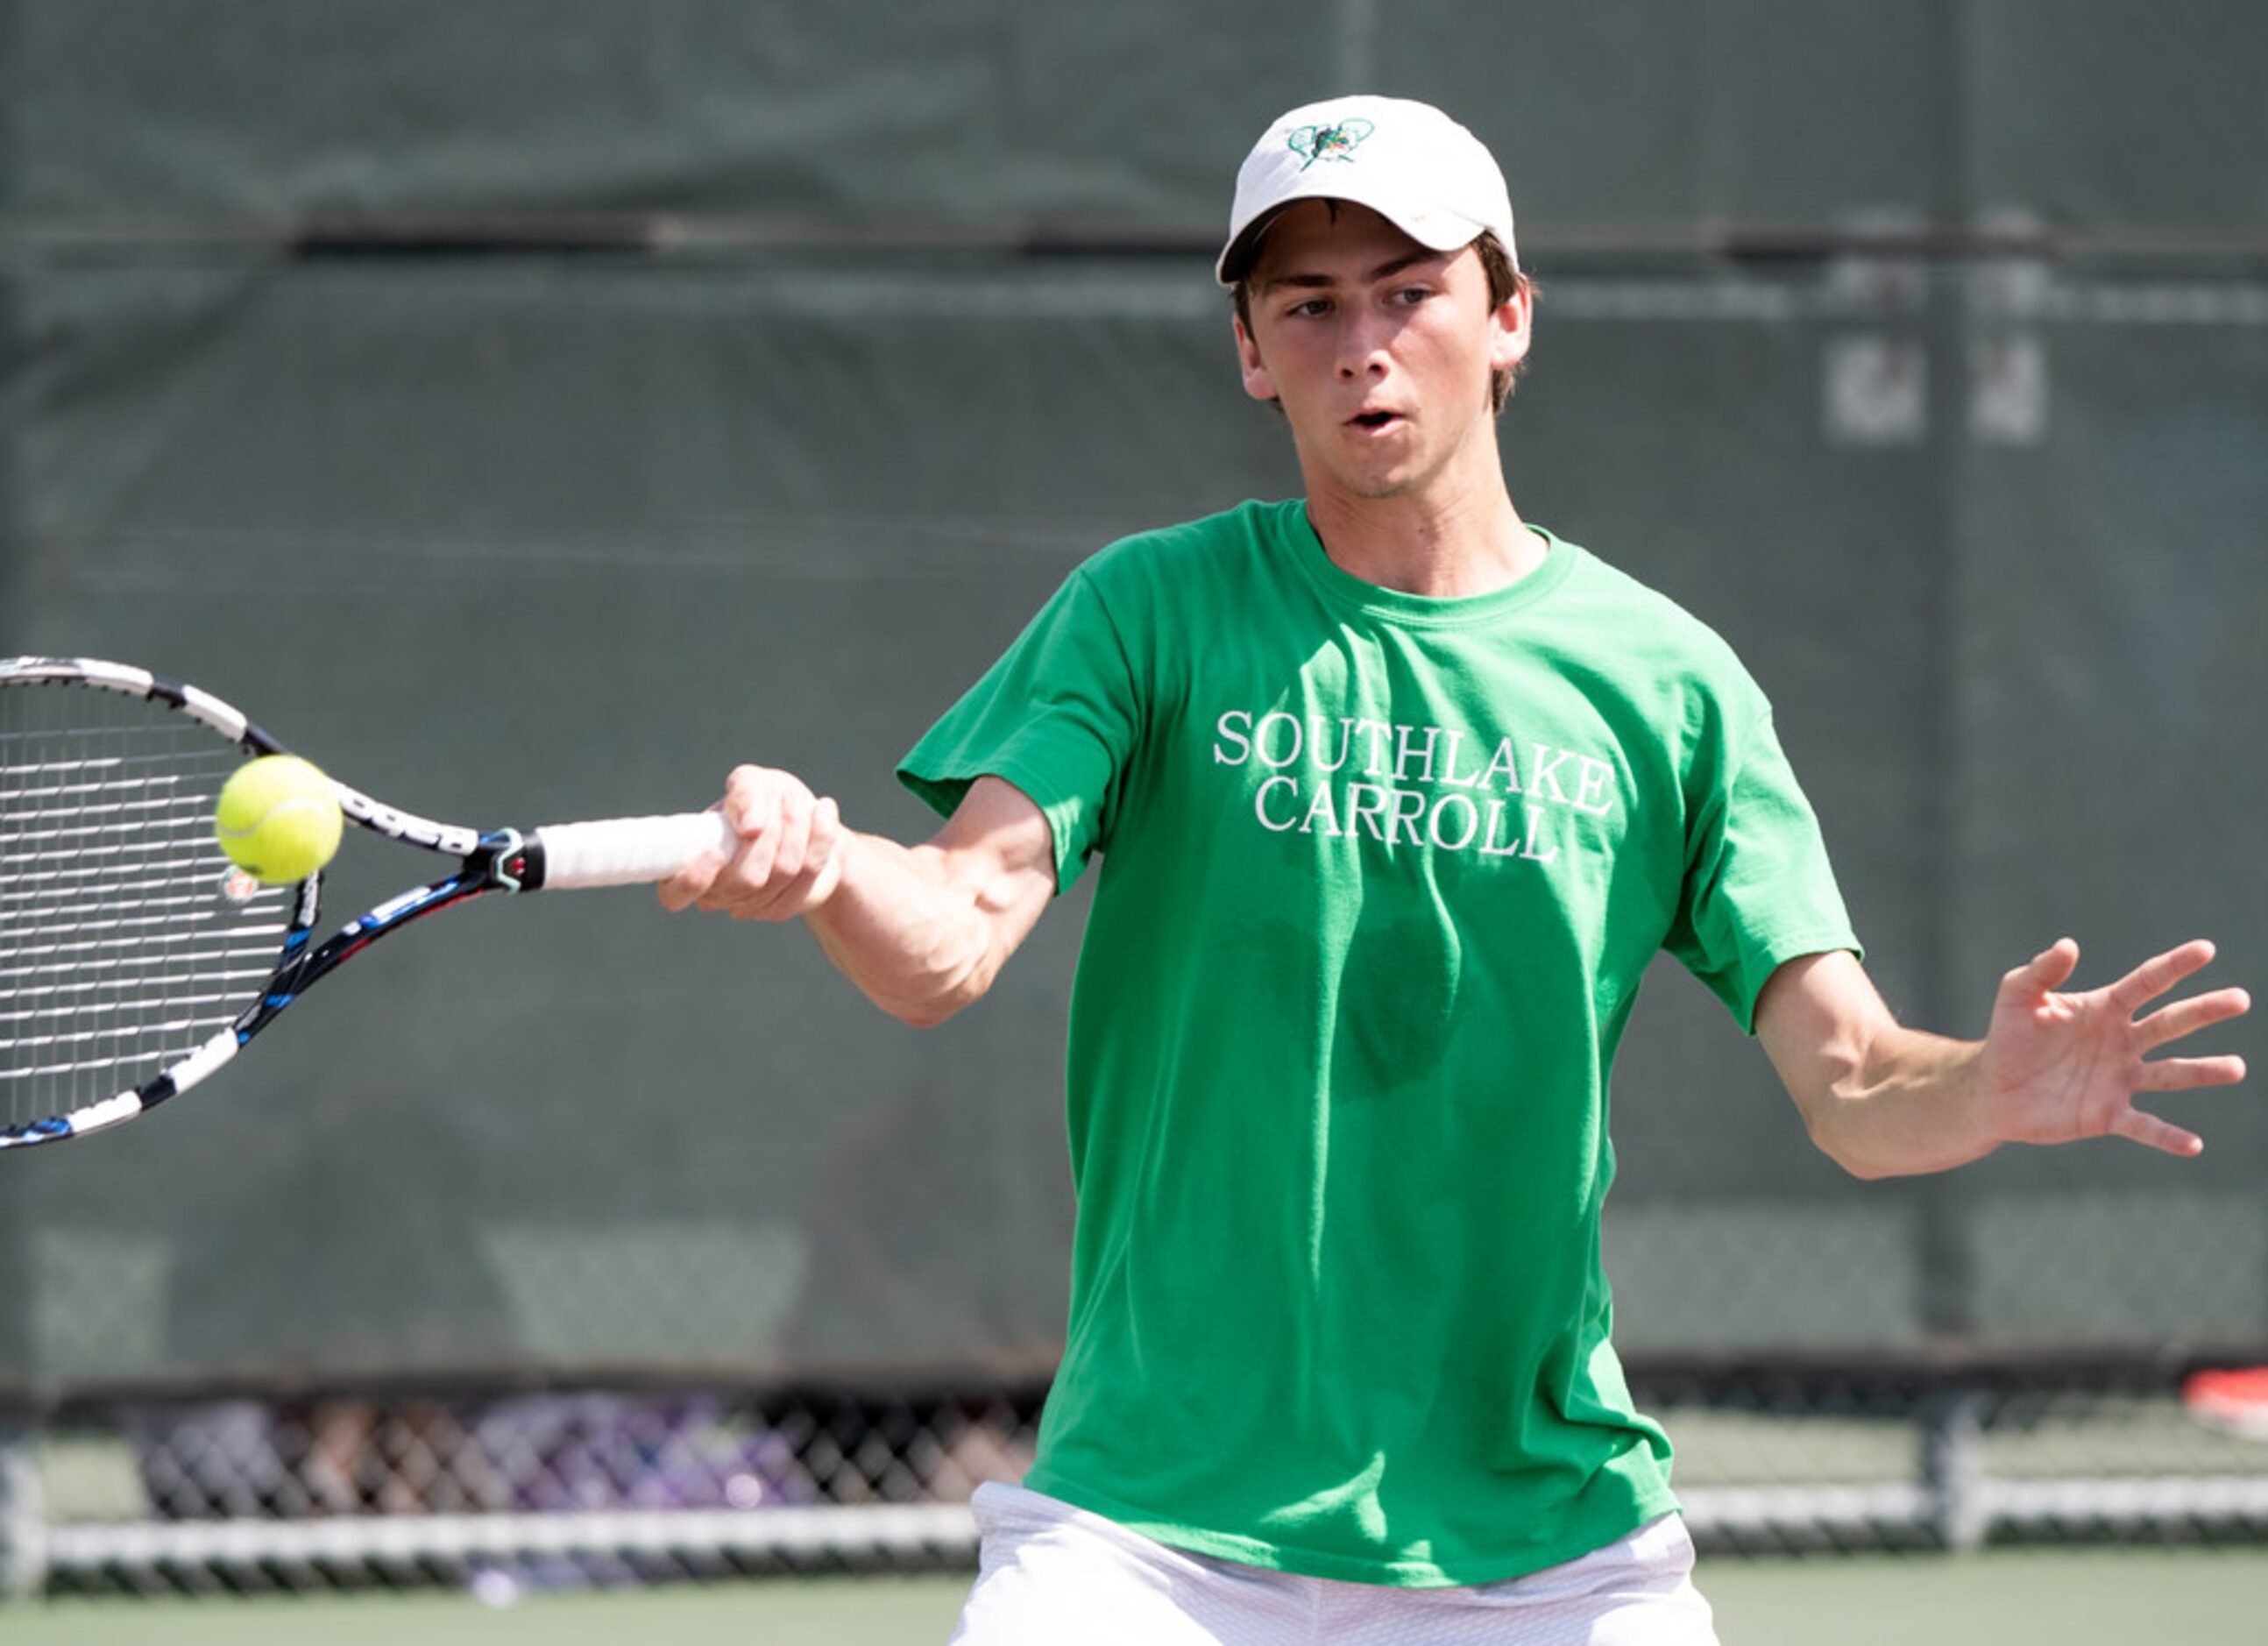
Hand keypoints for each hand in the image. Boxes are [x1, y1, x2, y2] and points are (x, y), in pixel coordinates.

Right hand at [657, 765, 845, 921]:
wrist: (803, 816)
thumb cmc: (763, 800)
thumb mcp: (751, 783)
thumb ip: (744, 794)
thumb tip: (750, 827)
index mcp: (687, 863)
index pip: (675, 895)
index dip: (693, 880)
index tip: (715, 851)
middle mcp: (716, 892)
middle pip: (745, 880)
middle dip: (770, 835)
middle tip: (783, 799)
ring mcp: (749, 906)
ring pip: (781, 875)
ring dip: (796, 831)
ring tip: (799, 800)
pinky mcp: (782, 907)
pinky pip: (808, 875)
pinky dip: (820, 837)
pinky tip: (824, 809)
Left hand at [1979, 938, 2248, 1156]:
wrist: (1994, 1088)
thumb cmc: (2010, 1036)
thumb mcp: (2018, 995)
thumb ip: (2041, 970)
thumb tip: (2068, 944)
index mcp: (2105, 1008)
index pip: (2146, 982)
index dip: (2174, 965)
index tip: (2206, 949)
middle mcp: (2122, 1042)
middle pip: (2170, 1023)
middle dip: (2204, 1010)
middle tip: (2240, 999)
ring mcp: (2120, 1079)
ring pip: (2170, 1073)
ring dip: (2203, 1071)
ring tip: (2236, 1067)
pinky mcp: (2109, 1115)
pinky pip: (2144, 1126)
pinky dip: (2168, 1135)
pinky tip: (2193, 1145)